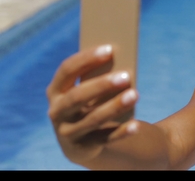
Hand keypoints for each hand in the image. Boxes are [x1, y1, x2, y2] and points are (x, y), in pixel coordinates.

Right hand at [46, 45, 138, 163]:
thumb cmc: (89, 102)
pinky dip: (121, 132)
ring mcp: (68, 132)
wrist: (81, 140)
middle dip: (102, 85)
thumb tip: (124, 64)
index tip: (110, 49)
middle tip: (126, 76)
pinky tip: (136, 125)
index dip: (87, 59)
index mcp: (56, 90)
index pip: (67, 70)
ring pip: (93, 119)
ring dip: (115, 106)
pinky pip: (105, 139)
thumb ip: (98, 77)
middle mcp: (57, 111)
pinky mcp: (84, 147)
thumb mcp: (88, 89)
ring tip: (135, 94)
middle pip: (78, 96)